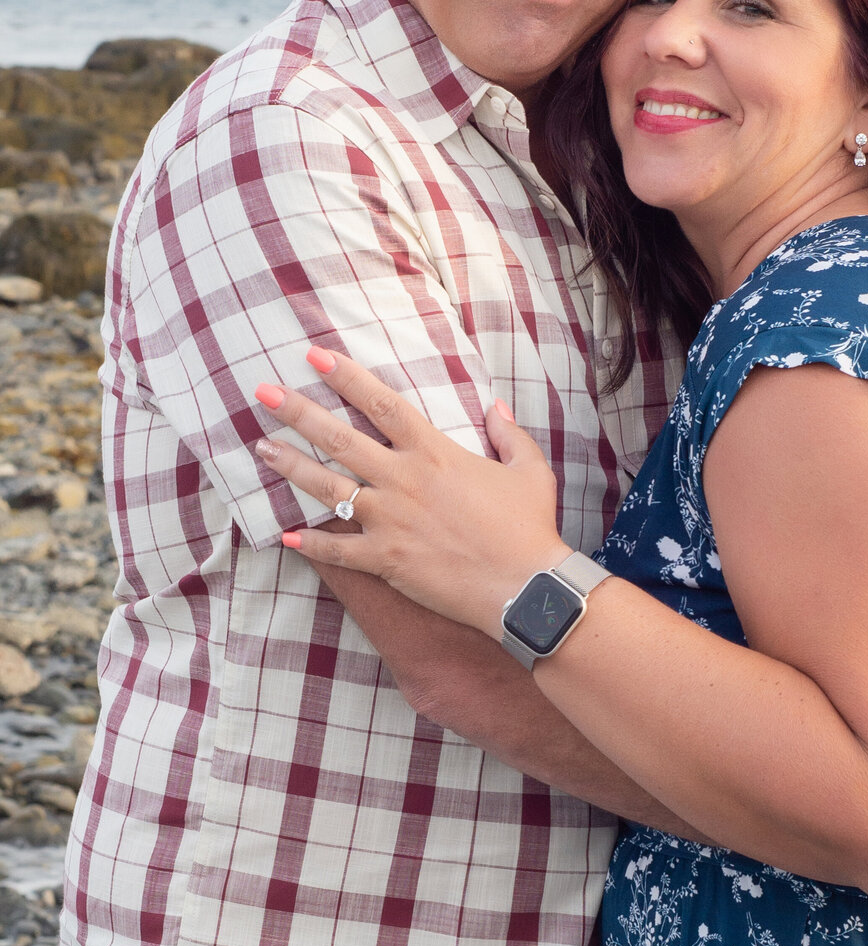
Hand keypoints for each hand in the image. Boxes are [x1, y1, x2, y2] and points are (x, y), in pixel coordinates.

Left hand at [253, 348, 568, 635]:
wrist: (525, 588)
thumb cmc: (530, 527)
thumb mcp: (530, 470)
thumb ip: (509, 434)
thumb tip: (495, 407)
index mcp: (435, 453)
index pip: (382, 404)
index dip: (346, 377)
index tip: (314, 356)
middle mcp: (404, 481)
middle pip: (339, 439)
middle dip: (297, 412)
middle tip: (262, 393)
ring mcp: (389, 522)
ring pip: (327, 489)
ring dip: (291, 466)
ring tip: (260, 449)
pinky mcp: (385, 561)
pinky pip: (337, 551)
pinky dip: (310, 544)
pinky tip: (284, 535)